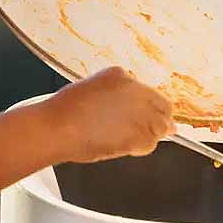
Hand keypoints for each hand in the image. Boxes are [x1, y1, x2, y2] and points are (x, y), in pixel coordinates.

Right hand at [45, 67, 174, 163]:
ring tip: (128, 139)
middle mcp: (135, 90)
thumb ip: (114, 96)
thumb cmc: (64, 112)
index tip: (143, 114)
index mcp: (120, 75)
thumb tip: (123, 110)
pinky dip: (140, 148)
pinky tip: (122, 146)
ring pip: (161, 127)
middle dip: (159, 119)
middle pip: (163, 107)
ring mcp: (140, 111)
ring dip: (150, 134)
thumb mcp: (90, 90)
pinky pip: (150, 144)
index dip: (148, 106)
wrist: (58, 128)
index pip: (148, 90)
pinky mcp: (140, 133)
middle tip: (149, 130)